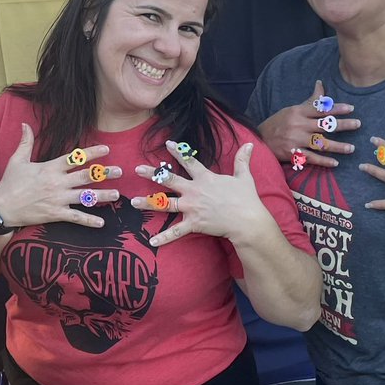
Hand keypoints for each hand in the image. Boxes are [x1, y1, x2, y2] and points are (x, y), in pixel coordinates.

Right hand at [0, 125, 120, 229]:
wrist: (2, 209)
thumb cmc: (9, 183)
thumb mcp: (17, 160)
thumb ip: (25, 142)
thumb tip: (25, 124)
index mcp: (49, 168)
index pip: (74, 158)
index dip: (91, 153)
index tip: (106, 149)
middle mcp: (57, 183)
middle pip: (85, 176)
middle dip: (104, 173)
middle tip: (120, 171)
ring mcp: (57, 200)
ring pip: (85, 197)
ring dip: (102, 196)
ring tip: (117, 194)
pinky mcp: (55, 214)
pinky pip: (76, 217)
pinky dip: (89, 220)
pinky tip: (102, 222)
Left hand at [131, 139, 270, 247]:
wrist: (247, 221)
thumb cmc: (246, 199)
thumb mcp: (244, 177)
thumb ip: (242, 160)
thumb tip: (250, 143)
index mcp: (205, 178)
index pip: (189, 161)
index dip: (178, 152)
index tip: (167, 143)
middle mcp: (194, 191)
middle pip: (169, 180)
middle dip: (152, 174)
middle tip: (137, 169)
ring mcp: (192, 208)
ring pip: (165, 204)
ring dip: (149, 203)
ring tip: (134, 202)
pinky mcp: (193, 224)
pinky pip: (176, 232)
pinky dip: (164, 237)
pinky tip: (151, 241)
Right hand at [257, 79, 358, 168]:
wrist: (259, 139)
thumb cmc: (278, 123)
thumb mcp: (292, 109)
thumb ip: (310, 101)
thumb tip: (321, 84)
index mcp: (298, 112)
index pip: (320, 109)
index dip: (336, 108)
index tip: (351, 108)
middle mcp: (298, 125)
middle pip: (324, 125)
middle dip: (342, 125)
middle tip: (358, 124)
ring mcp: (296, 140)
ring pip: (320, 143)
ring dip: (337, 146)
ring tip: (351, 148)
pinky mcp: (293, 153)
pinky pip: (311, 158)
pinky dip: (323, 161)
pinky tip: (335, 163)